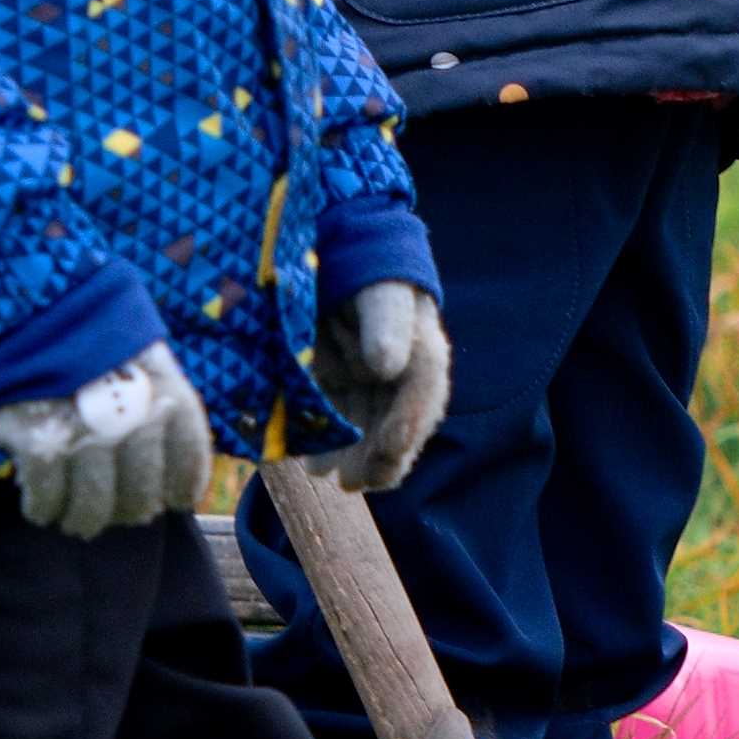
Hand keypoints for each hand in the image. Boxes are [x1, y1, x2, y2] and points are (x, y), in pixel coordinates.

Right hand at [0, 344, 213, 535]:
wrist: (47, 315)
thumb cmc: (105, 352)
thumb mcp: (157, 371)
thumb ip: (176, 423)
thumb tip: (185, 490)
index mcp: (170, 400)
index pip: (187, 464)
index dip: (183, 487)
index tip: (176, 499)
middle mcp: (133, 425)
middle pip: (140, 500)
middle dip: (132, 510)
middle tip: (121, 511)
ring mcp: (85, 437)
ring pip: (92, 510)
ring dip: (86, 519)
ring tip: (78, 519)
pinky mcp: (38, 443)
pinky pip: (45, 500)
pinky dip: (44, 510)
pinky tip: (45, 509)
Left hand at [304, 279, 451, 488]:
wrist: (332, 256)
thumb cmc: (362, 267)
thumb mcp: (378, 287)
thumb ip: (386, 322)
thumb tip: (388, 366)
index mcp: (421, 344)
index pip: (424, 387)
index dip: (411, 420)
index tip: (392, 448)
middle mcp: (401, 371)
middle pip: (402, 421)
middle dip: (382, 456)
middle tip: (358, 481)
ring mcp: (371, 382)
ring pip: (372, 430)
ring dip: (356, 460)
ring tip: (330, 476)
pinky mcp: (340, 387)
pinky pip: (342, 424)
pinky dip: (331, 448)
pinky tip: (315, 463)